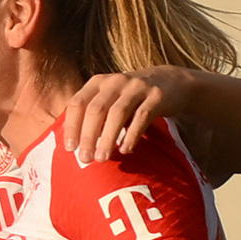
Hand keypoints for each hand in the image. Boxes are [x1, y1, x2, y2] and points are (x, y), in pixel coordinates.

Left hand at [63, 67, 194, 163]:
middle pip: (96, 109)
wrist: (170, 81)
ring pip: (117, 114)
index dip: (72, 126)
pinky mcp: (157, 96)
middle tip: (85, 158)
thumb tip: (75, 145)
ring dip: (107, 138)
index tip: (70, 148)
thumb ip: (93, 115)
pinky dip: (132, 135)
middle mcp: (115, 81)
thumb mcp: (109, 98)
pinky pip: (142, 117)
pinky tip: (125, 150)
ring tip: (102, 158)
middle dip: (88, 136)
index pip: (78, 103)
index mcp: (98, 82)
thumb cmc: (131, 97)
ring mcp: (137, 87)